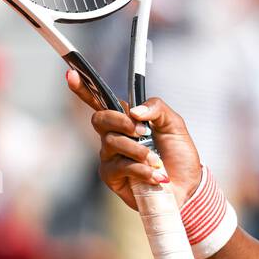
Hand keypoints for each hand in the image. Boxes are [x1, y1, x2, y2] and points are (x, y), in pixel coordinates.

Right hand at [66, 68, 202, 209]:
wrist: (187, 185)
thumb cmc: (178, 154)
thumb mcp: (174, 124)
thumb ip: (157, 109)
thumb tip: (134, 111)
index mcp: (127, 120)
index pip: (100, 101)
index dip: (83, 88)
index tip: (71, 73)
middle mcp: (114, 135)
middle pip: (100, 119)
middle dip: (121, 122)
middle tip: (142, 131)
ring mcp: (111, 156)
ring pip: (111, 143)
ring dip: (138, 151)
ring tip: (157, 161)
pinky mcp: (112, 177)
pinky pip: (119, 167)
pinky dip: (140, 169)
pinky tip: (156, 176)